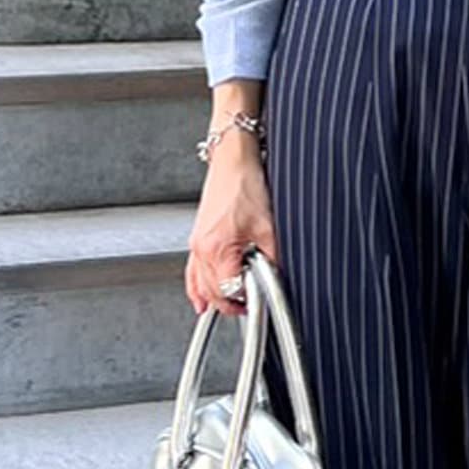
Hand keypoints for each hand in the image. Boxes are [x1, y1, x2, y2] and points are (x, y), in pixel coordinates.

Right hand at [185, 131, 277, 316]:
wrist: (233, 162)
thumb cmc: (246, 186)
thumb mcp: (269, 228)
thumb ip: (273, 259)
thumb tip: (276, 278)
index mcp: (218, 248)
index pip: (228, 291)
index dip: (246, 300)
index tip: (259, 300)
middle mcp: (202, 248)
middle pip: (213, 292)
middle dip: (232, 303)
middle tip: (252, 304)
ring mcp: (197, 244)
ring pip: (200, 285)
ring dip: (217, 298)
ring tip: (234, 306)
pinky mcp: (198, 239)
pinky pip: (192, 272)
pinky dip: (197, 289)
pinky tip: (200, 301)